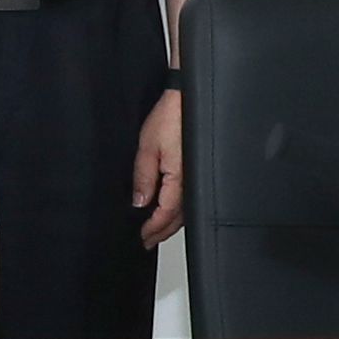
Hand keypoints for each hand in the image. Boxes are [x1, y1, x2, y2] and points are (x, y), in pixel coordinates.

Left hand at [131, 85, 188, 243]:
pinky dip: (180, 210)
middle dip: (162, 232)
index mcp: (180, 179)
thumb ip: (144, 177)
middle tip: (148, 241)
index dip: (152, 229)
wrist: (188, 97)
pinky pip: (191, 198)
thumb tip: (139, 202)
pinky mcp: (199, 169)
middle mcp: (193, 182)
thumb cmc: (171, 116)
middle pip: (178, 219)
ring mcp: (198, 176)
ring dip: (172, 223)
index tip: (142, 238)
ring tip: (157, 230)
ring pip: (187, 211)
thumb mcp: (148, 147)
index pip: (165, 214)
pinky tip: (171, 209)